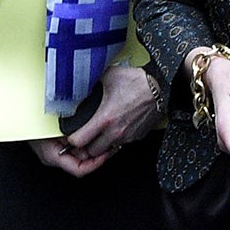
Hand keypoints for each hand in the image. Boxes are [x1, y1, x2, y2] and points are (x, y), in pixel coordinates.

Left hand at [52, 61, 162, 175]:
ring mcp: (126, 136)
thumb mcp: (108, 76)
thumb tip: (81, 81)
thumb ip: (92, 81)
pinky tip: (113, 130)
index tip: (70, 134)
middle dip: (84, 148)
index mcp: (104, 118)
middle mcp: (114, 132)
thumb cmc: (136, 82)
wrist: (160, 88)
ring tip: (96, 135)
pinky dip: (114, 141)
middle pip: (90, 153)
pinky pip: (120, 145)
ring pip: (106, 151)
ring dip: (99, 146)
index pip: (78, 141)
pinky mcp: (136, 137)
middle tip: (82, 138)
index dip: (71, 139)